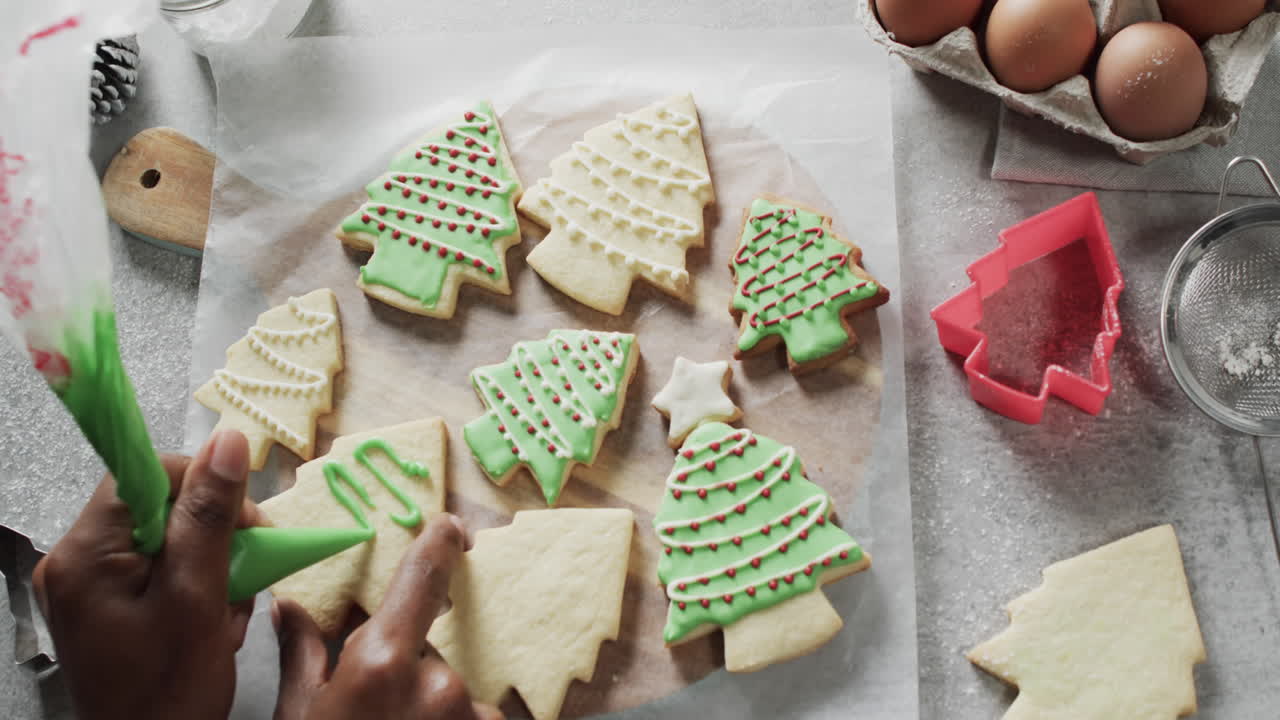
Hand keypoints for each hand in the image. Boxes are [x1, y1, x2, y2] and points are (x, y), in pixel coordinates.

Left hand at [33, 429, 260, 719]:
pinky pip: (159, 572)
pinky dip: (197, 588)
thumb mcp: (199, 597)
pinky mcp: (107, 609)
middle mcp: (76, 563)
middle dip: (213, 535)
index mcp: (85, 554)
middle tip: (246, 573)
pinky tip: (213, 622)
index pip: (147, 474)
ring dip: (212, 566)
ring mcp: (89, 588)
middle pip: (159, 507)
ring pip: (167, 540)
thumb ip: (210, 515)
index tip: (246, 524)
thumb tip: (228, 439)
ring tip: (228, 612)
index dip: (203, 487)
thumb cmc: (170, 692)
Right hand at [272, 514, 501, 719]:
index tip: (451, 527)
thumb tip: (289, 608)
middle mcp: (437, 684)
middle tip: (379, 702)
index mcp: (382, 664)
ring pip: (448, 685)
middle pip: (427, 648)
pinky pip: (471, 714)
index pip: (421, 580)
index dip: (437, 547)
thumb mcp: (300, 712)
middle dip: (406, 665)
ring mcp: (468, 713)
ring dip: (426, 700)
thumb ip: (303, 654)